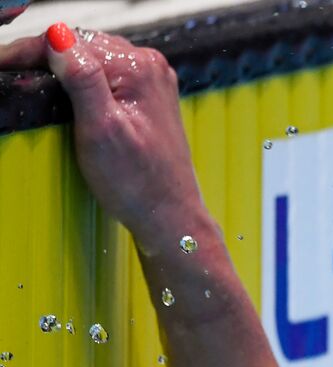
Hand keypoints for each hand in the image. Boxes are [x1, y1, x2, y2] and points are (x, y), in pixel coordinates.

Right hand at [0, 24, 204, 249]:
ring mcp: (153, 81)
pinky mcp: (151, 97)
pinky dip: (84, 78)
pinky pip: (109, 74)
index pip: (71, 42)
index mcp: (137, 69)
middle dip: (44, 55)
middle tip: (10, 69)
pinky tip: (66, 90)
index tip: (3, 63)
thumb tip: (58, 38)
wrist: (169, 214)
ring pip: (94, 58)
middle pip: (82, 46)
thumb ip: (82, 79)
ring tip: (31, 78)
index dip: (30, 51)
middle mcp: (149, 68)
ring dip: (63, 65)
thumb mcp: (100, 129)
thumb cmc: (138, 182)